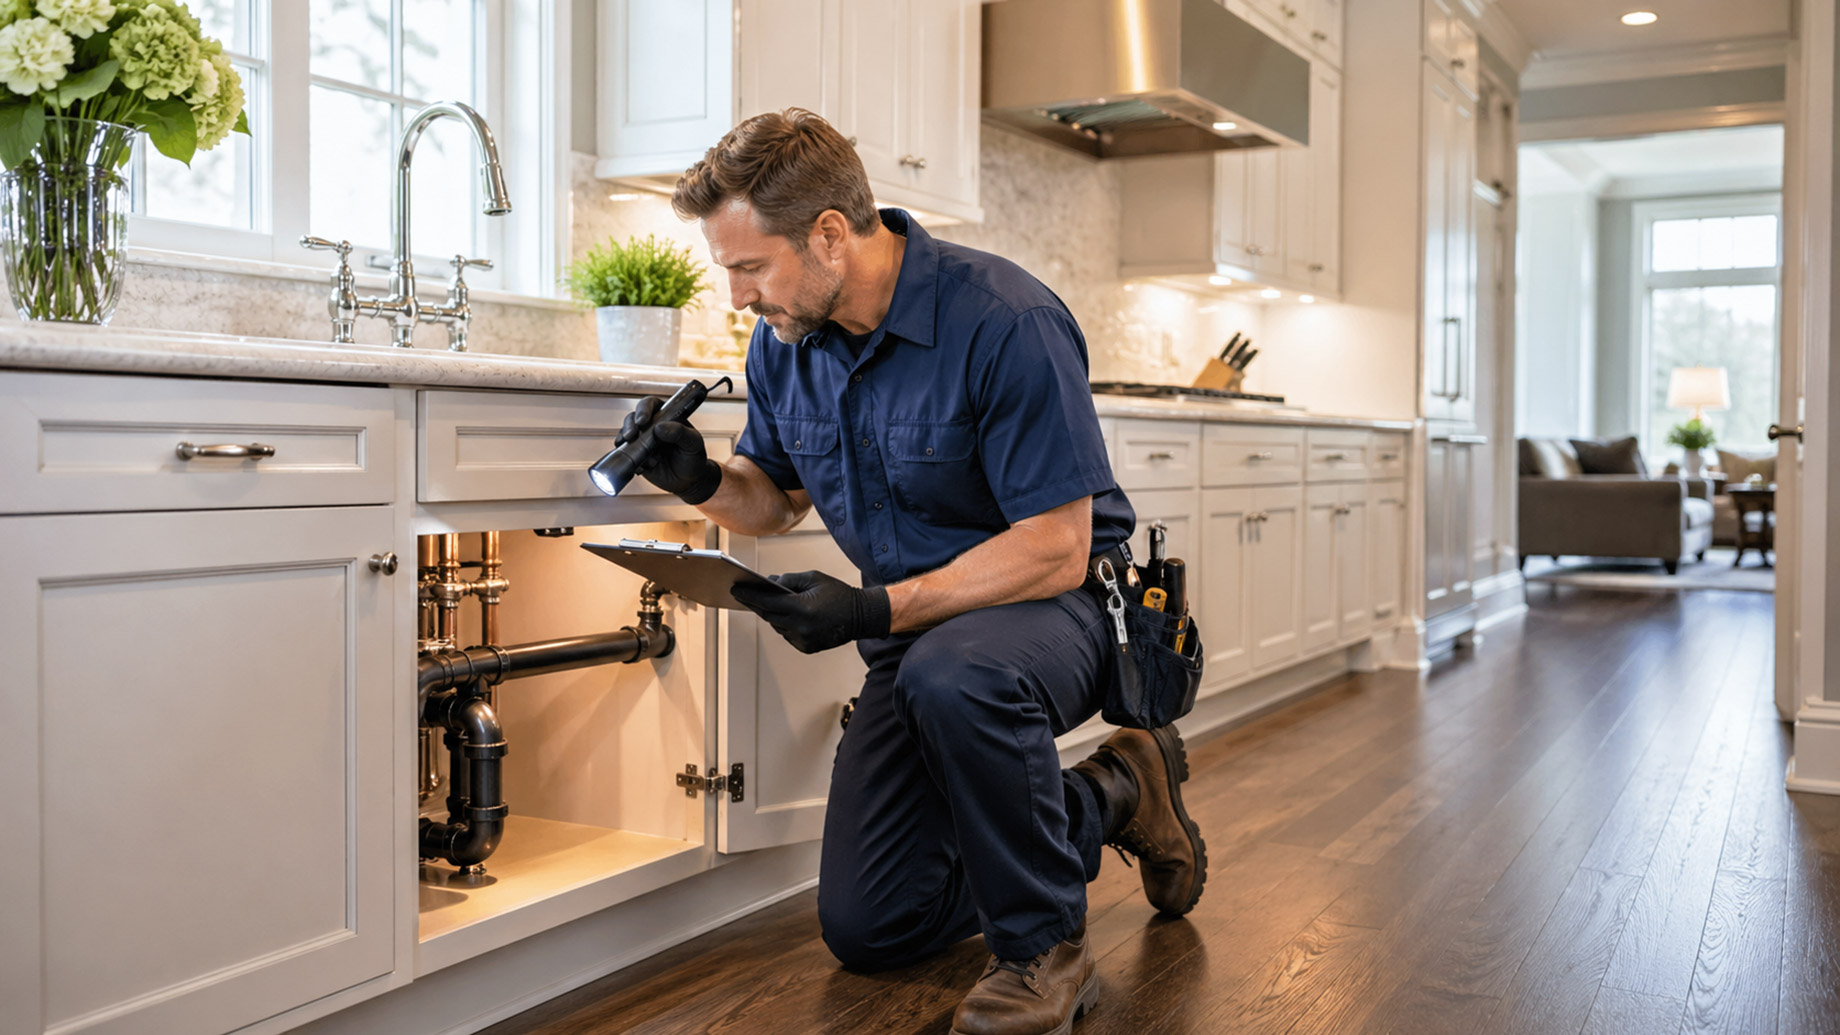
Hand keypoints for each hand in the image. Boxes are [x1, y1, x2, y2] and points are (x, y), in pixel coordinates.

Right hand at [618, 395, 722, 503]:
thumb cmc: (693, 457)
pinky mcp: (635, 456)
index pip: (651, 404)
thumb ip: (680, 433)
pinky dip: (628, 460)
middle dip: (629, 425)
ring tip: (640, 457)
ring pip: (626, 435)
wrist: (688, 480)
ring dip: (627, 444)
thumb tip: (660, 427)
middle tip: (631, 436)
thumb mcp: (693, 443)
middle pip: (633, 418)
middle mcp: (651, 426)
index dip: (643, 409)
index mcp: (666, 416)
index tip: (642, 420)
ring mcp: (641, 441)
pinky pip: (625, 455)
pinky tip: (640, 468)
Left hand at [732, 570, 891, 653]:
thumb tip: (769, 583)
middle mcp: (801, 627)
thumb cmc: (839, 594)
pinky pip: (787, 634)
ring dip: (771, 615)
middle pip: (768, 615)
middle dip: (756, 604)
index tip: (735, 590)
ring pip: (777, 626)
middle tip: (743, 595)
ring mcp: (803, 640)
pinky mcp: (806, 648)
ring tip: (762, 603)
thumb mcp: (813, 578)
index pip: (768, 602)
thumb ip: (788, 580)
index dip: (749, 595)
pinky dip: (785, 625)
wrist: (861, 616)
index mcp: (803, 608)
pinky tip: (787, 616)